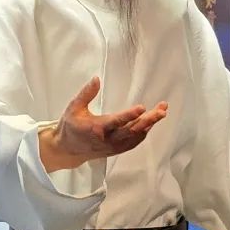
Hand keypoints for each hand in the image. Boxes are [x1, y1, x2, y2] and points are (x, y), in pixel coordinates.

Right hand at [39, 77, 168, 171]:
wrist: (68, 150)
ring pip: (136, 136)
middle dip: (148, 120)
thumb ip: (86, 93)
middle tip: (161, 110)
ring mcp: (114, 146)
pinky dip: (144, 132)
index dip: (130, 115)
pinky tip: (151, 122)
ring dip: (150, 124)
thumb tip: (96, 79)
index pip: (116, 122)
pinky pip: (134, 141)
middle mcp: (108, 140)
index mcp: (96, 128)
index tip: (142, 107)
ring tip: (161, 111)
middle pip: (132, 130)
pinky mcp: (117, 149)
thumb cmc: (71, 127)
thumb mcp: (74, 107)